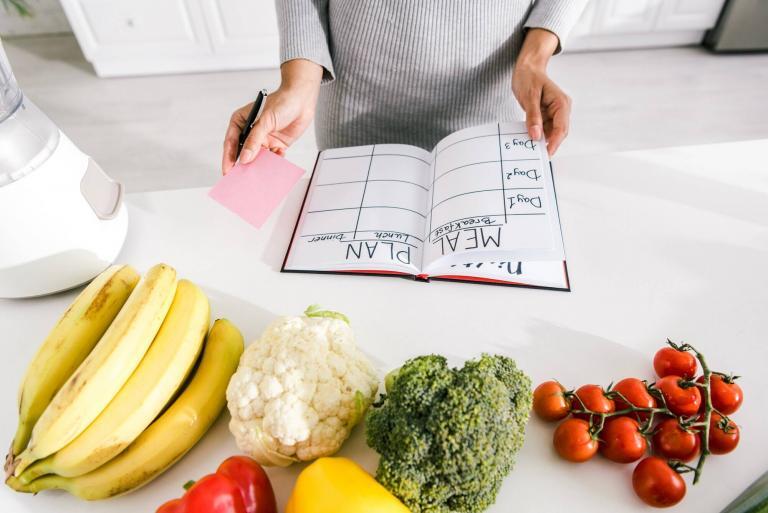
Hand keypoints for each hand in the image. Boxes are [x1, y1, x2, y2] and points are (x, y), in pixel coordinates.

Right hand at [221, 59, 322, 173]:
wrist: (302, 100)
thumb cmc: (282, 102)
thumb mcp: (265, 121)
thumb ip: (255, 140)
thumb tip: (245, 158)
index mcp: (241, 122)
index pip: (231, 143)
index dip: (228, 158)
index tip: (228, 171)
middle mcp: (251, 132)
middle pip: (244, 153)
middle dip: (244, 165)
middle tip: (241, 179)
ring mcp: (263, 139)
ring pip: (258, 157)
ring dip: (261, 164)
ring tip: (262, 172)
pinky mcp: (276, 144)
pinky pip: (273, 157)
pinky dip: (275, 159)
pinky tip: (279, 154)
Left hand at [512, 29, 570, 155]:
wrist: (527, 67)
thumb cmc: (529, 77)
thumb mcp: (529, 97)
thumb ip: (532, 117)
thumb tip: (535, 135)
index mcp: (561, 103)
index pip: (561, 128)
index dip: (554, 143)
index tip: (546, 154)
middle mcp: (561, 109)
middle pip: (558, 133)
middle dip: (548, 144)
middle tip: (535, 156)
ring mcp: (555, 113)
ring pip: (551, 133)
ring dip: (542, 141)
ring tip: (529, 149)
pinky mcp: (547, 115)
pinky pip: (543, 129)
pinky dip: (537, 135)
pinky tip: (528, 139)